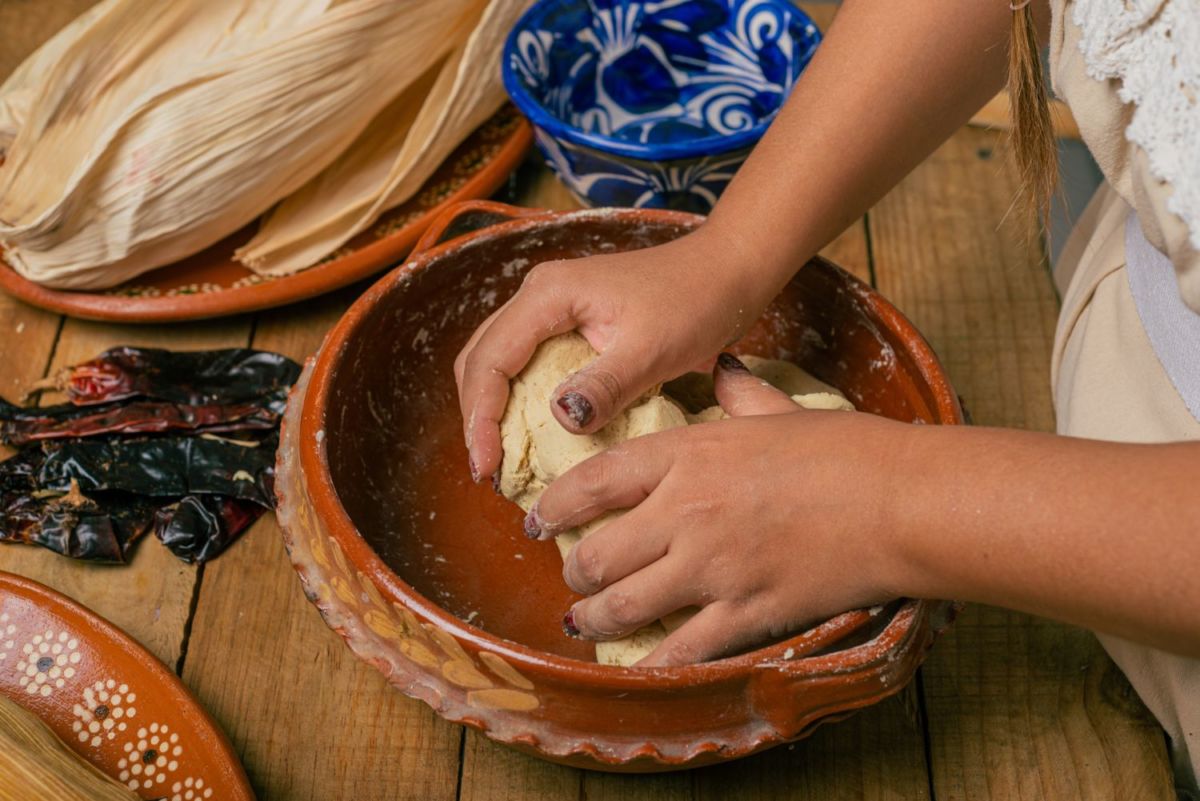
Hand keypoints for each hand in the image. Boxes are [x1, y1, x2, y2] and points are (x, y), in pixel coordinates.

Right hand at [453, 225, 778, 482]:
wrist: (727, 272)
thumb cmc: (697, 302)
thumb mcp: (654, 349)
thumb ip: (606, 384)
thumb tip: (560, 418)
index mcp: (550, 294)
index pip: (491, 360)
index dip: (480, 418)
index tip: (487, 468)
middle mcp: (539, 294)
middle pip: (481, 359)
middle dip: (478, 418)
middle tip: (489, 473)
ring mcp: (551, 306)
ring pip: (497, 361)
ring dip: (492, 410)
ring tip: (502, 460)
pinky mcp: (568, 322)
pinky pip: (525, 363)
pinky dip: (517, 400)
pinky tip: (530, 434)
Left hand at [531, 355, 910, 665]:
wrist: (901, 499)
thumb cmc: (846, 449)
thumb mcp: (779, 411)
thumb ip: (739, 395)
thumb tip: (723, 373)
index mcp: (688, 454)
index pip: (593, 480)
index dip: (554, 505)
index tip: (540, 518)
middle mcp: (685, 511)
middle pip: (595, 553)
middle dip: (573, 570)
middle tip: (572, 576)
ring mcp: (711, 567)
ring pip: (622, 606)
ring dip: (592, 618)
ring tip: (583, 622)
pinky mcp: (744, 612)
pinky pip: (679, 651)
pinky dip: (651, 664)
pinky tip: (634, 666)